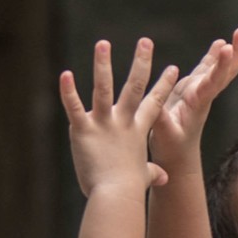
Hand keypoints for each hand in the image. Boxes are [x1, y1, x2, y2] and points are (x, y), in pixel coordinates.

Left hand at [60, 39, 178, 196]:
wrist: (115, 195)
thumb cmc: (128, 188)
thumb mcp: (143, 177)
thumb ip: (152, 173)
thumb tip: (163, 178)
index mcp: (137, 130)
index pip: (154, 102)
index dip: (163, 85)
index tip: (172, 67)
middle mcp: (122, 122)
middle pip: (135, 86)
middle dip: (141, 62)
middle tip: (145, 41)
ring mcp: (103, 124)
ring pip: (103, 89)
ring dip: (103, 65)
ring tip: (103, 43)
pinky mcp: (83, 130)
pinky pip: (74, 107)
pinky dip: (68, 91)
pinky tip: (65, 74)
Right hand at [151, 28, 237, 172]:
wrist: (177, 159)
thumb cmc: (170, 149)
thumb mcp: (163, 135)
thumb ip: (160, 119)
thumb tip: (156, 106)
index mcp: (197, 104)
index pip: (212, 82)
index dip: (220, 65)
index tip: (226, 47)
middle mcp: (203, 96)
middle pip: (224, 72)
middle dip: (235, 52)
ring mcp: (200, 92)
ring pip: (219, 68)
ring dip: (231, 50)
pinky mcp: (192, 91)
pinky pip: (207, 70)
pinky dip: (215, 56)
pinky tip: (222, 42)